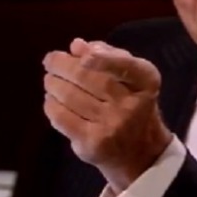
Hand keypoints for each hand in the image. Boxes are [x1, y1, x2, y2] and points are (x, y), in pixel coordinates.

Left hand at [42, 38, 172, 191]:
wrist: (140, 151)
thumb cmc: (133, 104)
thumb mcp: (132, 77)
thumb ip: (109, 56)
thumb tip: (76, 45)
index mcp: (147, 82)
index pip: (126, 66)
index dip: (103, 58)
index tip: (82, 54)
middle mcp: (133, 105)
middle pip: (90, 79)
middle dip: (63, 66)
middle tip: (50, 60)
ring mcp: (112, 126)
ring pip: (71, 97)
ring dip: (53, 84)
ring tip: (50, 79)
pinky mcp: (93, 143)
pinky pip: (62, 118)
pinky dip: (51, 105)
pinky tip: (51, 100)